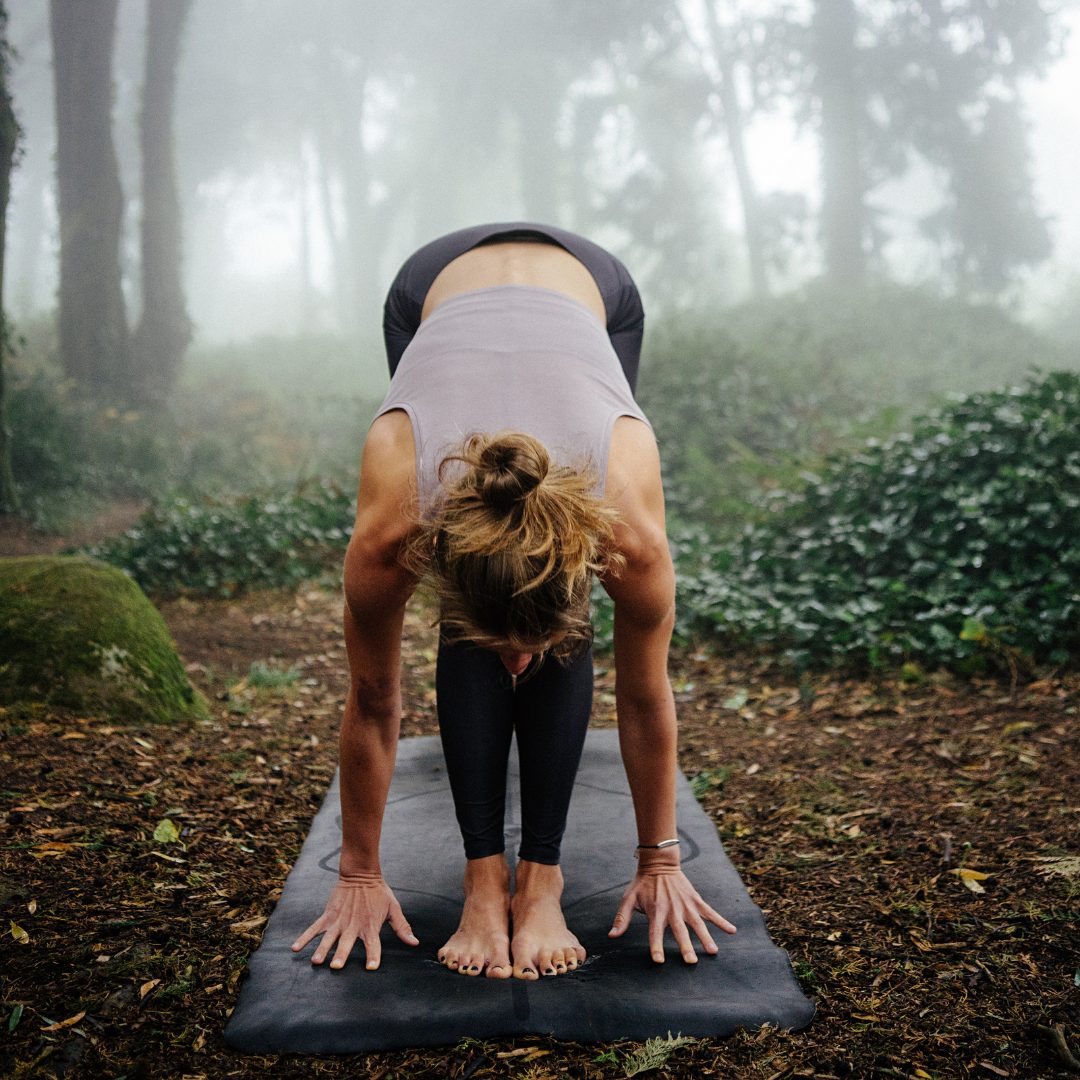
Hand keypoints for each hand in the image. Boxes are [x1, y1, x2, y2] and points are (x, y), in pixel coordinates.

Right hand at [291, 872, 418, 970]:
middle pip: (347, 943)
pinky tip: (295, 948)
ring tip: (316, 961)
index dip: (373, 956)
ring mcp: (339, 920)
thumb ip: (402, 927)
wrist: (361, 873)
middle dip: (341, 955)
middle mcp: (354, 925)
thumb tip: (414, 943)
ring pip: (328, 937)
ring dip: (322, 949)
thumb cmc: (379, 893)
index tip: (371, 968)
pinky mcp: (328, 914)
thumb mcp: (393, 908)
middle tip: (335, 967)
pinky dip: (305, 937)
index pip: (374, 944)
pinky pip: (314, 927)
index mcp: (370, 926)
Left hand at [608, 856, 735, 963]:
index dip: (656, 946)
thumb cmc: (642, 884)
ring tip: (713, 952)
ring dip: (705, 937)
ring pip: (697, 924)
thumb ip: (622, 918)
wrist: (659, 862)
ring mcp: (686, 905)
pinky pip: (710, 912)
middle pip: (679, 931)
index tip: (659, 960)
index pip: (655, 932)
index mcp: (656, 911)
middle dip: (685, 946)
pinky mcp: (696, 900)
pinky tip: (732, 931)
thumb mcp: (629, 898)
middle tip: (691, 962)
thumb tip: (612, 936)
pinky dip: (722, 921)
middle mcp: (672, 910)